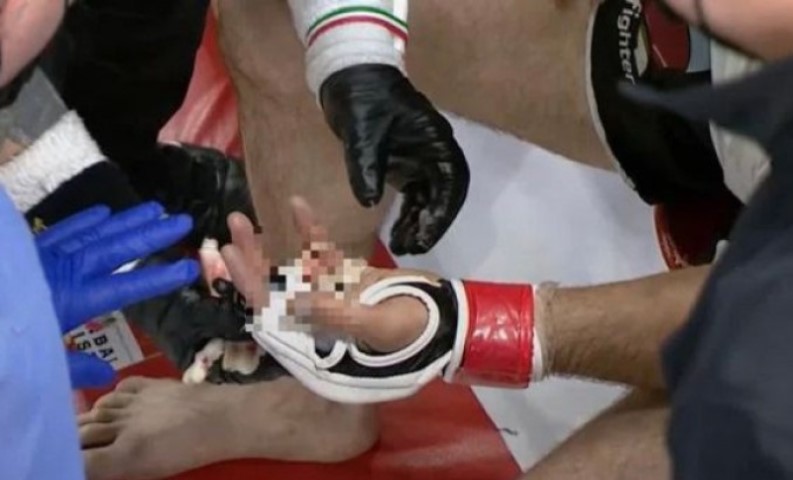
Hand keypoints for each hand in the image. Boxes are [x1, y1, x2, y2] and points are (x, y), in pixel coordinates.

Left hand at [36, 202, 199, 387]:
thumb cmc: (6, 340)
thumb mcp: (37, 361)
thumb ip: (73, 368)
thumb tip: (105, 376)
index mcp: (71, 299)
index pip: (125, 286)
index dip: (158, 277)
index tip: (188, 267)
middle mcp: (63, 271)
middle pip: (115, 248)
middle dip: (150, 234)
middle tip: (182, 220)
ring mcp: (44, 256)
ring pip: (93, 232)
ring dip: (125, 221)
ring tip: (155, 208)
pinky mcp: (27, 252)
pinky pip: (60, 231)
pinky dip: (82, 221)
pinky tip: (101, 212)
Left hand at [220, 197, 431, 353]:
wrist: (441, 320)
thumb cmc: (412, 329)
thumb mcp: (377, 325)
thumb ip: (337, 314)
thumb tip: (295, 298)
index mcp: (316, 332)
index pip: (272, 308)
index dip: (248, 282)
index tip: (230, 254)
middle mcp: (314, 313)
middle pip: (272, 287)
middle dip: (250, 258)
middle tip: (233, 224)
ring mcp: (328, 293)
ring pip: (289, 268)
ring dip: (267, 246)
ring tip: (243, 219)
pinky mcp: (344, 276)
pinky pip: (321, 252)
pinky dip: (310, 232)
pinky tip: (298, 206)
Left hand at [320, 64, 468, 255]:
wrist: (350, 77)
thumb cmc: (363, 99)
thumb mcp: (362, 132)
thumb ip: (366, 166)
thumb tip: (368, 202)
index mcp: (435, 140)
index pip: (450, 182)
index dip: (441, 212)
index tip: (426, 235)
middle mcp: (435, 153)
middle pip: (444, 196)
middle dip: (432, 224)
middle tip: (413, 249)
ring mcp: (422, 161)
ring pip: (429, 200)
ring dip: (419, 224)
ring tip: (402, 248)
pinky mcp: (406, 167)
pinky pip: (414, 198)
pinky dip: (407, 217)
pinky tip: (397, 235)